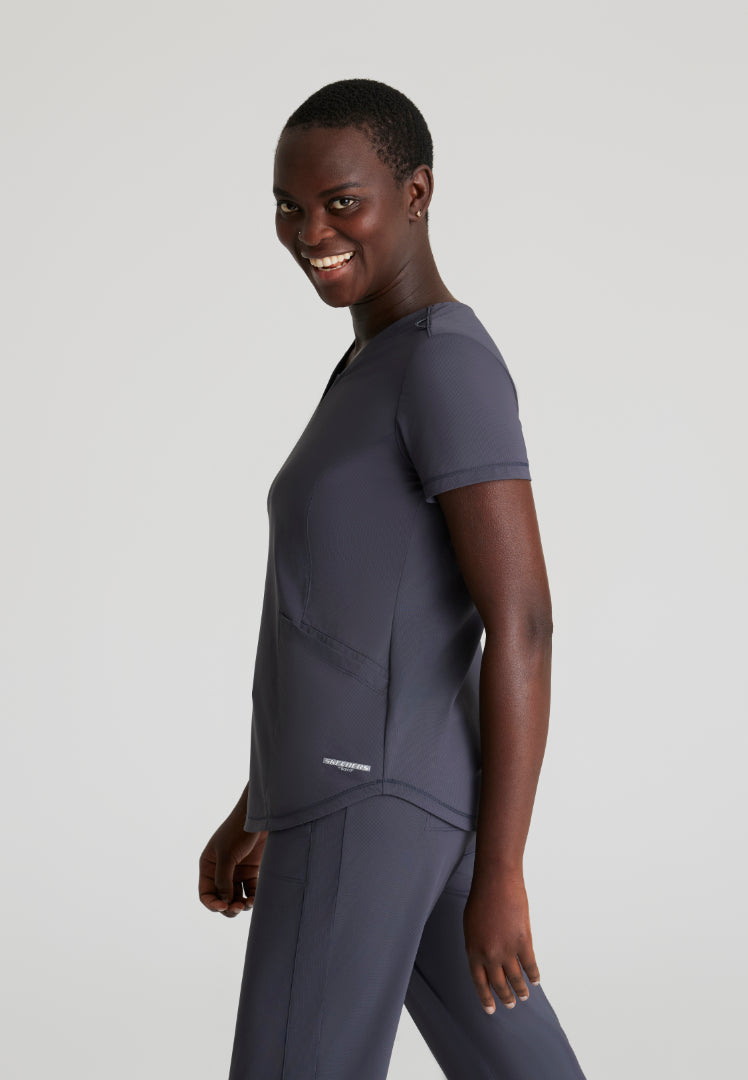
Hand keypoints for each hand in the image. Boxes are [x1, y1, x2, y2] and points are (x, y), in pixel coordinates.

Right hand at [199, 799, 268, 917]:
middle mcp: (221, 871)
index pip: (206, 893)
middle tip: (238, 907)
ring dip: (240, 904)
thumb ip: (223, 879)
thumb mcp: (227, 854)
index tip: (224, 906)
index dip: (212, 903)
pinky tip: (255, 899)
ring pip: (236, 897)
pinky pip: (250, 890)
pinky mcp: (251, 870)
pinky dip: (252, 897)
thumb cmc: (239, 830)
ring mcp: (237, 871)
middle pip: (221, 898)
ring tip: (248, 904)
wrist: (261, 816)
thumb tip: (224, 902)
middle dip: (228, 906)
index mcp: (209, 866)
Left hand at [462, 867, 540, 1013]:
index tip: (491, 1009)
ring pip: (515, 978)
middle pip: (498, 984)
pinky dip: (533, 975)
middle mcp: (489, 955)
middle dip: (505, 996)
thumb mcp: (470, 926)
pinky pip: (530, 965)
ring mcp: (507, 949)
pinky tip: (535, 981)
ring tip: (523, 996)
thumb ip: (477, 946)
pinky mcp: (524, 941)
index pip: (479, 982)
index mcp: (473, 951)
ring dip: (520, 989)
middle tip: (509, 1004)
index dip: (486, 998)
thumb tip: (485, 961)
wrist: (496, 881)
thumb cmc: (480, 898)